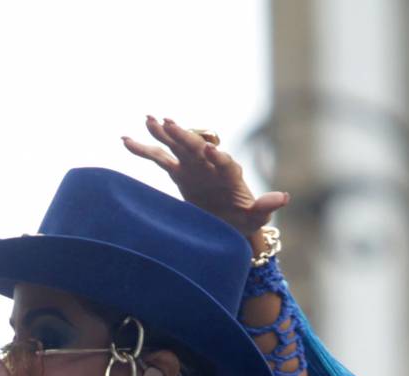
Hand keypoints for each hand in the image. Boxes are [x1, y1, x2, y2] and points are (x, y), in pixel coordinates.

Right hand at [121, 115, 288, 240]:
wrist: (229, 223)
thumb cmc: (244, 221)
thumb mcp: (256, 218)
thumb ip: (266, 207)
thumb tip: (283, 198)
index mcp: (230, 175)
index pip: (224, 162)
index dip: (218, 156)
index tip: (210, 150)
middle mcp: (211, 165)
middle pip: (197, 147)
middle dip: (184, 135)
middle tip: (169, 122)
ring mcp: (193, 167)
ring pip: (177, 147)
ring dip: (163, 133)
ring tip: (148, 119)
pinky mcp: (179, 173)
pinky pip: (160, 159)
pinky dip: (144, 150)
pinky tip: (126, 141)